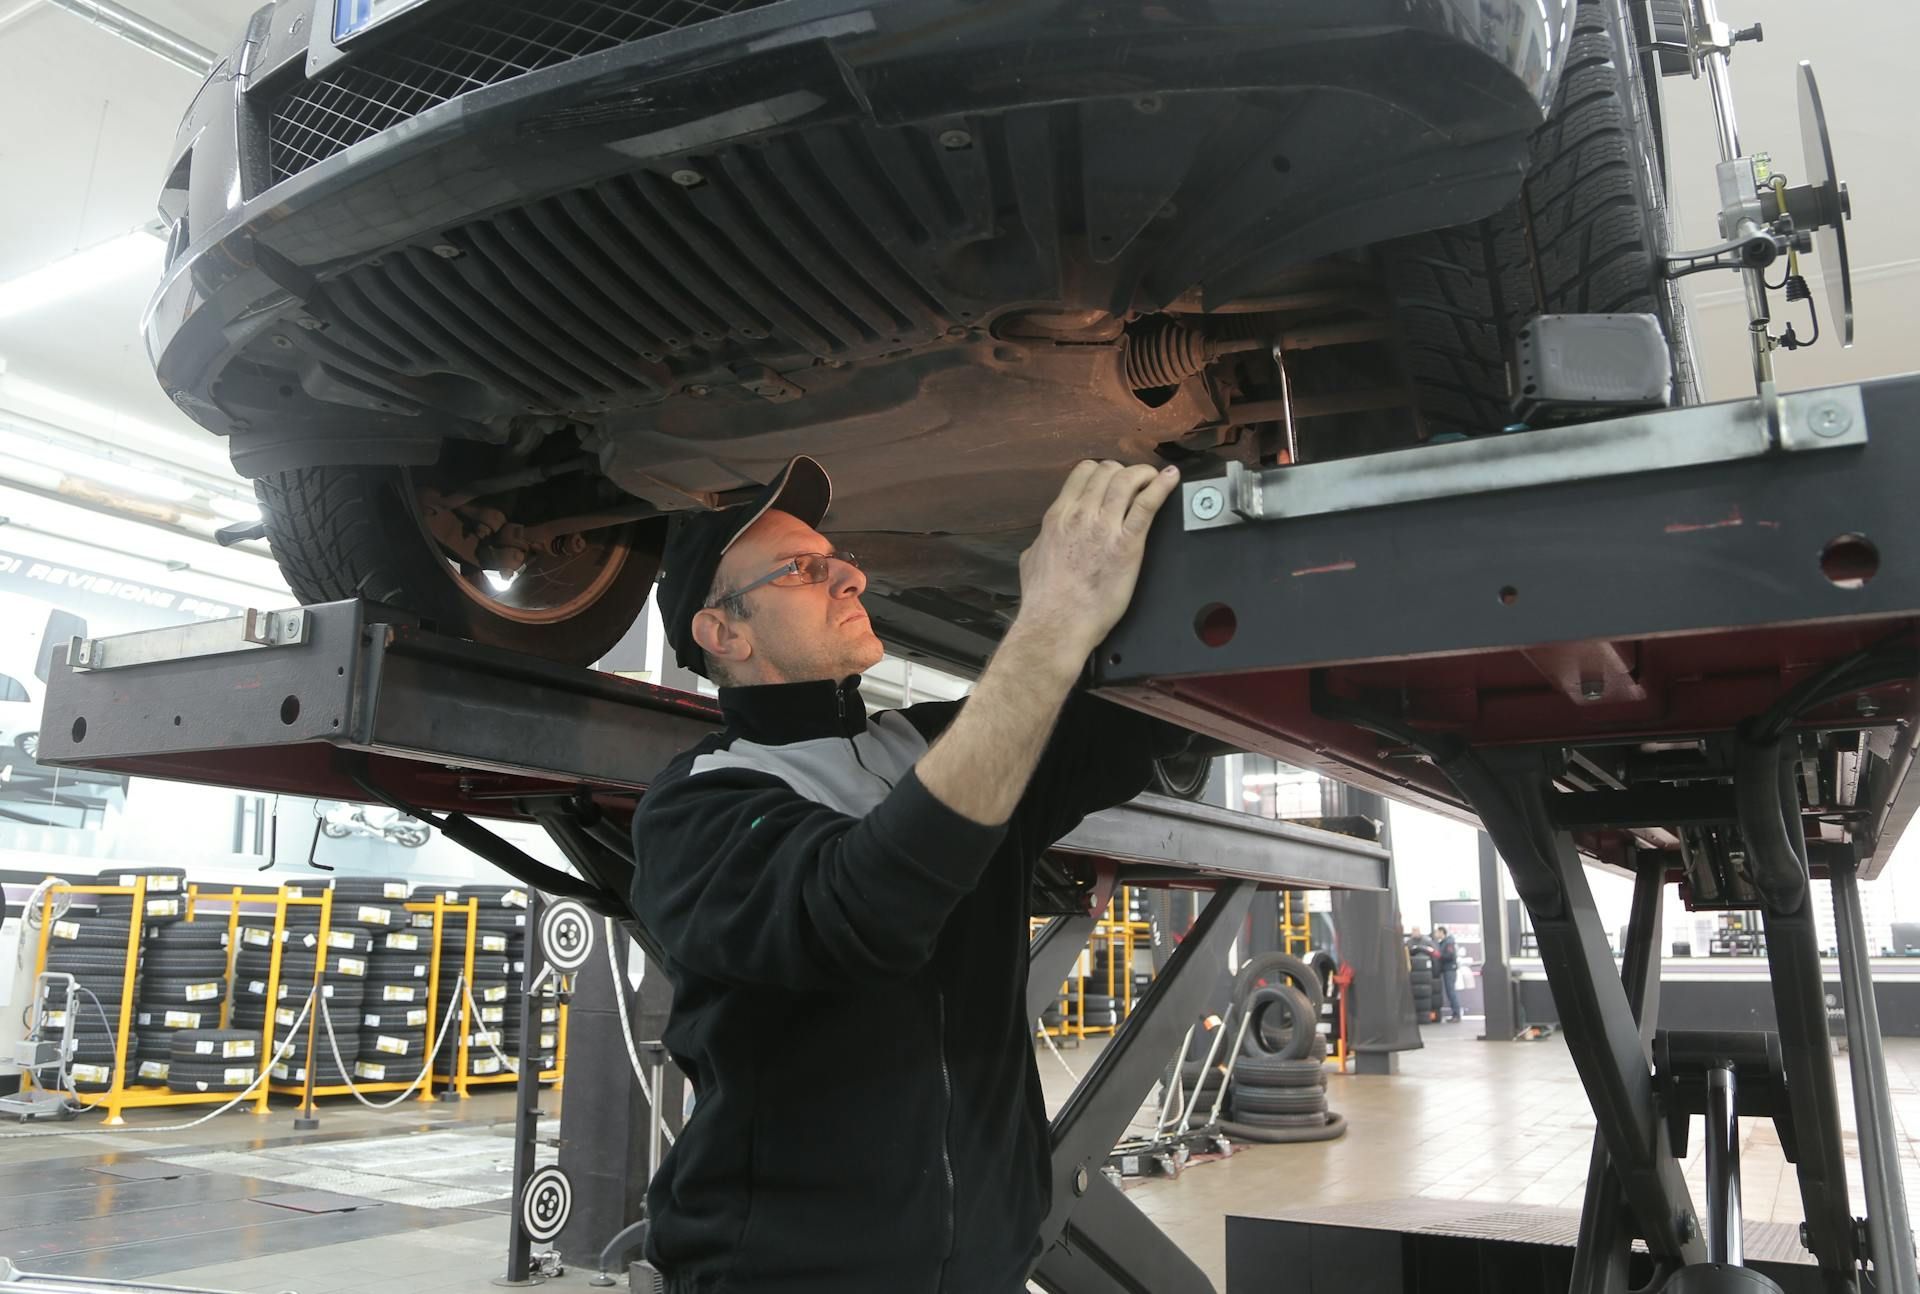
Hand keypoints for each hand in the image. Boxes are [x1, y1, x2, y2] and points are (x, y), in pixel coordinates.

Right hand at [1012, 461, 1179, 663]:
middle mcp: (1081, 514)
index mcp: (1058, 516)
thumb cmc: (1044, 599)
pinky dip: (1162, 486)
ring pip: (1127, 481)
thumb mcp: (1031, 560)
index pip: (1082, 473)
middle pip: (1107, 472)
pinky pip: (1147, 505)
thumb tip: (1042, 540)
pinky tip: (1171, 478)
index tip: (1110, 478)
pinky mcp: (1127, 544)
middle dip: (1123, 471)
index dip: (1101, 471)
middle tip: (1134, 482)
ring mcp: (1105, 527)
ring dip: (1143, 473)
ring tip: (1154, 477)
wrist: (1057, 622)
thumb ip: (1041, 542)